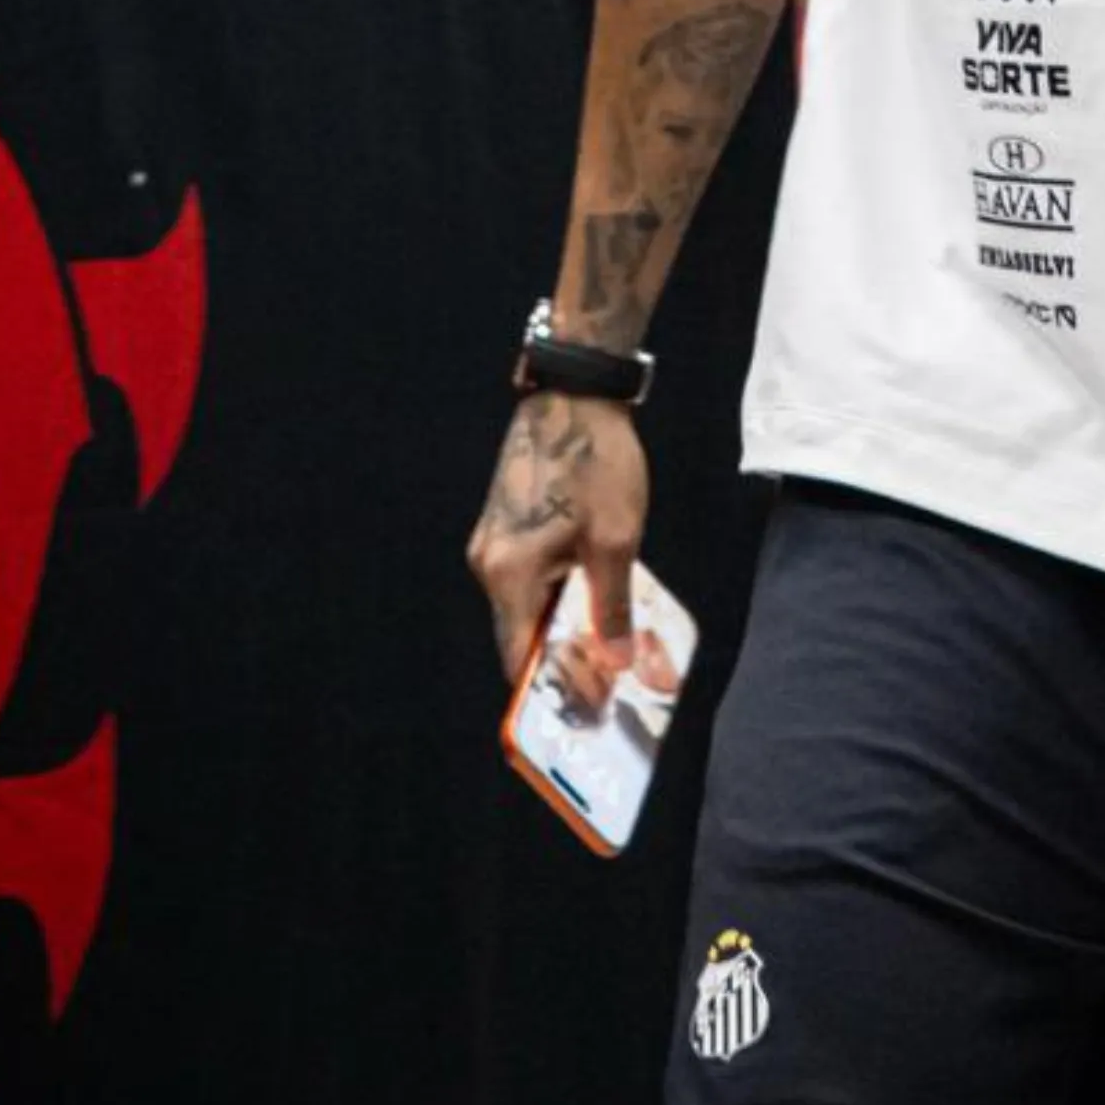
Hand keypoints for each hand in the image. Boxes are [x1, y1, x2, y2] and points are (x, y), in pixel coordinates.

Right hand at [467, 389, 648, 688]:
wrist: (575, 393)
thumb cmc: (596, 460)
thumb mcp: (616, 539)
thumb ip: (612, 605)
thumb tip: (616, 662)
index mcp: (508, 574)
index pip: (519, 657)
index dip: (551, 688)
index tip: (585, 711)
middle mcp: (488, 563)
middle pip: (521, 635)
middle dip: (564, 660)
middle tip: (610, 682)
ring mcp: (493, 542)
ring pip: (527, 606)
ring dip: (564, 626)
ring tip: (611, 645)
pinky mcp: (505, 525)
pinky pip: (529, 578)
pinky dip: (558, 596)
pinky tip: (596, 600)